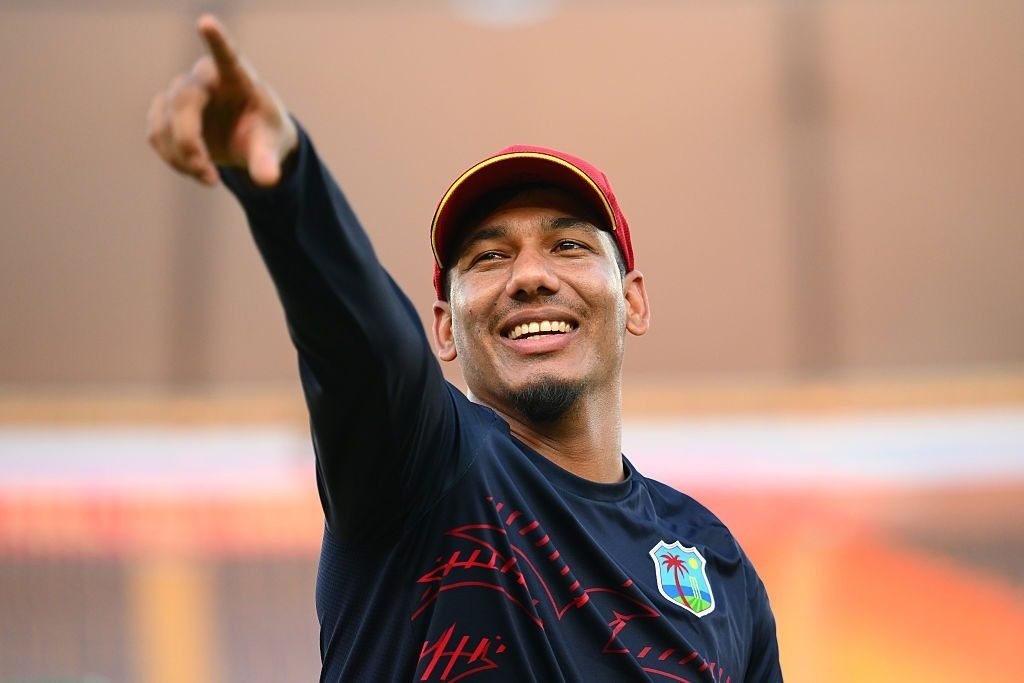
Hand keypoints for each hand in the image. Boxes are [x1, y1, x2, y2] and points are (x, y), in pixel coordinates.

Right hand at [146, 14, 297, 186]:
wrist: (249, 140)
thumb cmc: (264, 133)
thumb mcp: (272, 147)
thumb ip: (268, 161)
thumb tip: (267, 181)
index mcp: (238, 78)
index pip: (227, 55)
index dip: (217, 41)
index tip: (207, 22)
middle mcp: (204, 78)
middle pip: (182, 102)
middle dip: (189, 143)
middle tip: (210, 177)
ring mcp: (181, 92)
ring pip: (163, 124)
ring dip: (182, 158)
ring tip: (210, 179)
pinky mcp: (165, 112)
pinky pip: (156, 135)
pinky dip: (173, 160)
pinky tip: (195, 170)